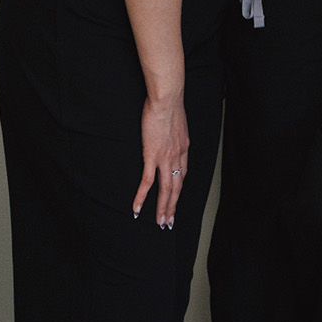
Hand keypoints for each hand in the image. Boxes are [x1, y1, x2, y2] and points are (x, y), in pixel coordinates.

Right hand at [134, 94, 189, 228]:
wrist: (167, 99)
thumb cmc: (169, 105)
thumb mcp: (177, 122)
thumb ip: (174, 134)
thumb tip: (170, 136)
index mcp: (184, 148)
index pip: (182, 175)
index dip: (178, 190)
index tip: (175, 202)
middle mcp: (178, 156)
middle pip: (176, 187)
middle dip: (173, 206)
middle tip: (169, 222)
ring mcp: (165, 158)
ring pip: (166, 189)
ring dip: (163, 208)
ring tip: (160, 222)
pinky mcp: (152, 156)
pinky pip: (147, 181)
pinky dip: (142, 197)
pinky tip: (137, 209)